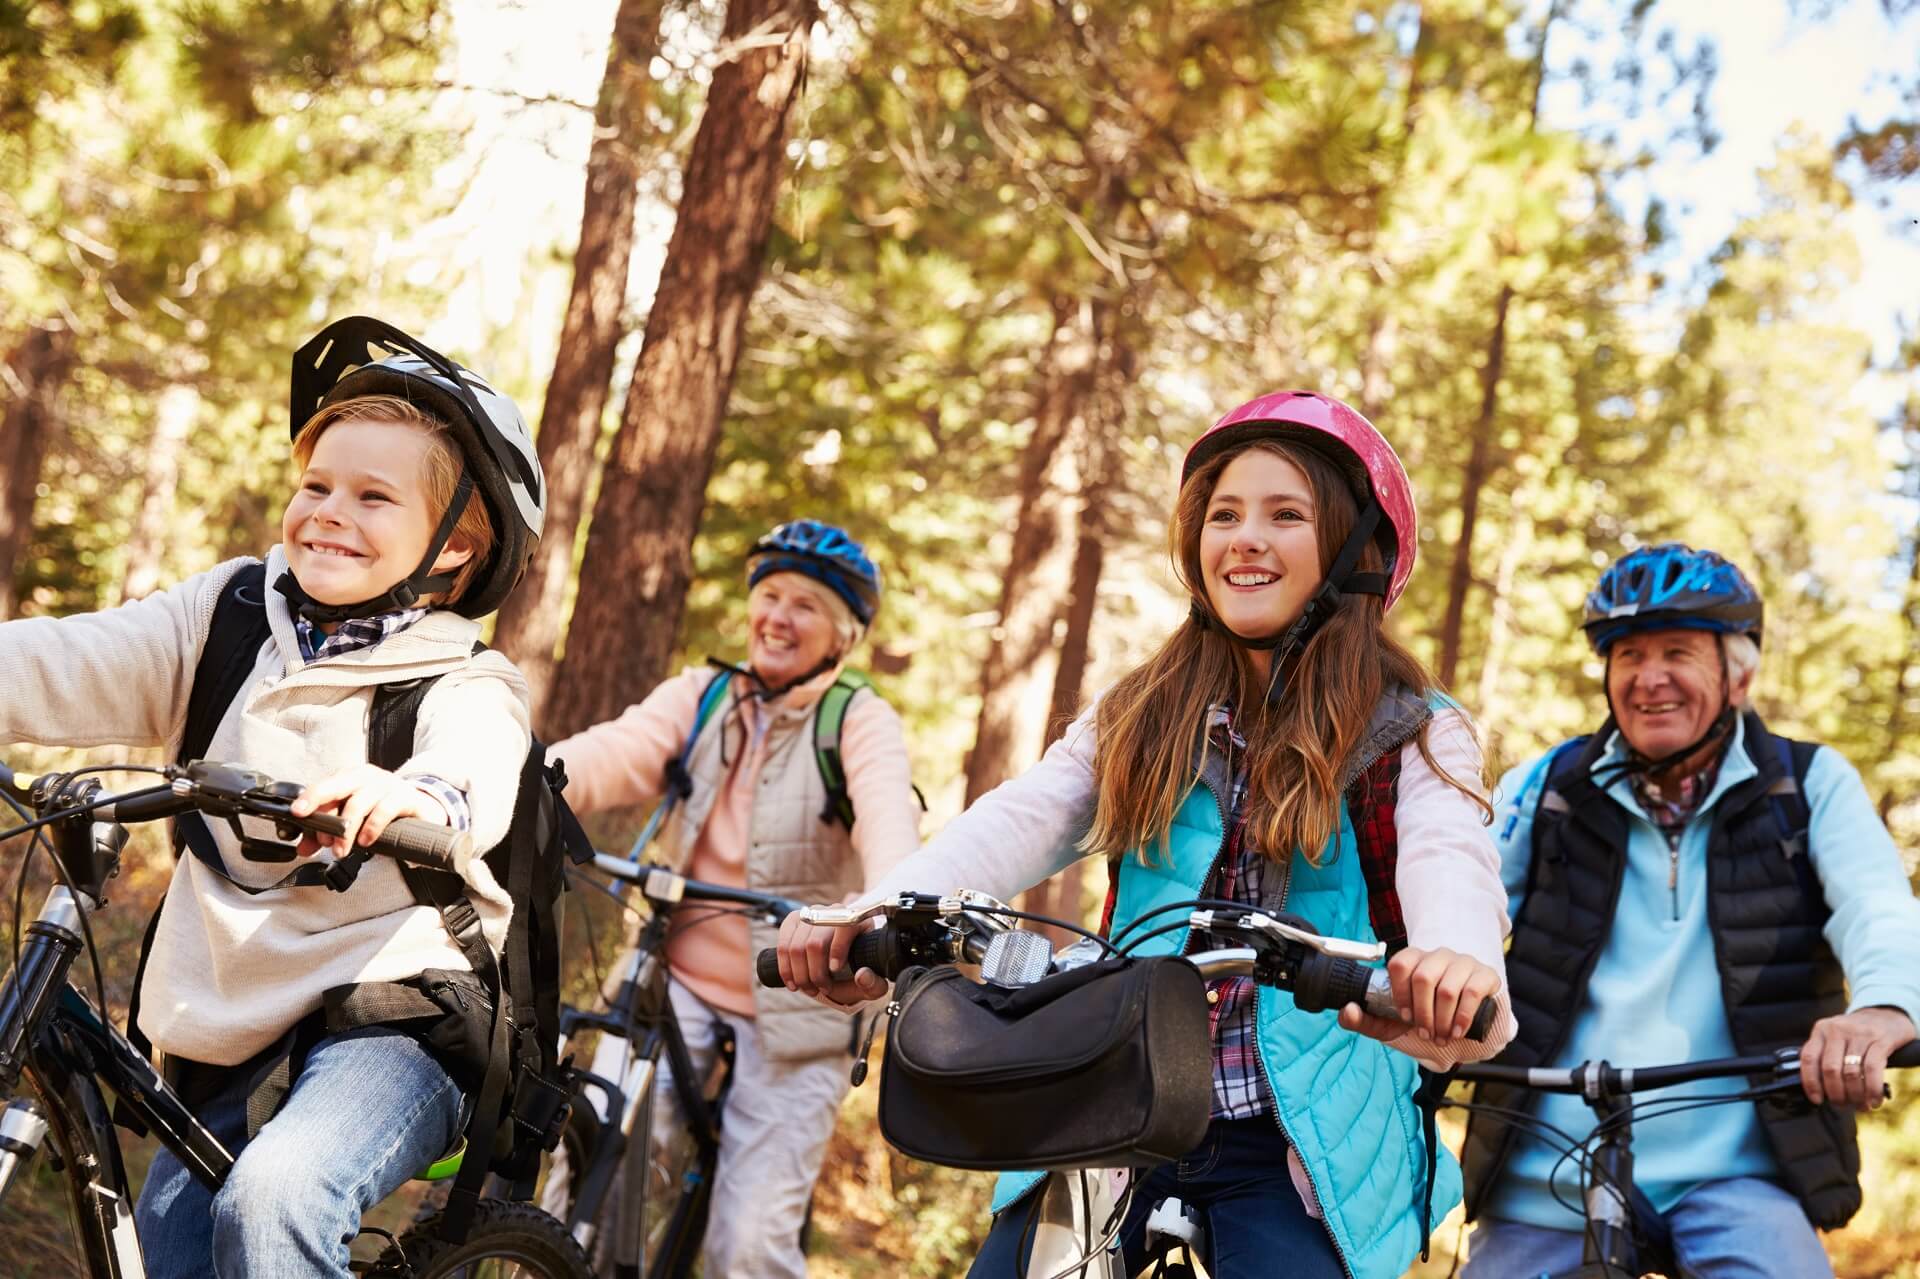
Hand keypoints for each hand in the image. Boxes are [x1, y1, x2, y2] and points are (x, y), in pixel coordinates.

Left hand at [289, 765, 450, 856]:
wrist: (423, 808)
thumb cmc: (382, 811)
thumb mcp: (352, 821)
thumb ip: (326, 833)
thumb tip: (303, 848)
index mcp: (350, 778)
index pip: (325, 785)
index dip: (310, 800)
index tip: (298, 814)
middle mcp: (367, 777)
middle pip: (338, 784)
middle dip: (319, 800)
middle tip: (307, 819)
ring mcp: (387, 785)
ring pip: (360, 801)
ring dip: (346, 829)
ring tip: (340, 850)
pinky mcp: (405, 797)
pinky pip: (385, 809)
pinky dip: (372, 827)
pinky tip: (366, 841)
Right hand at [774, 908, 885, 1008]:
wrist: (843, 962)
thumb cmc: (858, 971)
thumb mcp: (872, 983)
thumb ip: (873, 984)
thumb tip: (862, 975)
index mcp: (859, 920)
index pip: (846, 926)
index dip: (838, 949)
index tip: (835, 970)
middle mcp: (834, 911)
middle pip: (816, 941)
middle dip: (815, 972)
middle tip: (821, 988)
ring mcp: (812, 914)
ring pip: (797, 946)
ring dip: (800, 974)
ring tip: (808, 988)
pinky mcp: (793, 920)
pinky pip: (783, 945)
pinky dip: (786, 968)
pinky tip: (793, 982)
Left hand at [1338, 946, 1499, 1043]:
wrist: (1465, 1033)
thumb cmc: (1426, 1022)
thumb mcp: (1392, 1025)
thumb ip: (1364, 1020)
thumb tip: (1347, 1010)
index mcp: (1414, 960)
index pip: (1400, 963)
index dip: (1400, 992)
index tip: (1404, 1015)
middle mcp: (1438, 955)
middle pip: (1423, 977)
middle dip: (1423, 1012)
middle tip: (1425, 1033)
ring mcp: (1464, 963)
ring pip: (1448, 988)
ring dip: (1442, 1020)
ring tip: (1441, 1036)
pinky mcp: (1486, 975)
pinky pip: (1473, 991)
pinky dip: (1462, 1017)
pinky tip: (1457, 1031)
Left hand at [1800, 1006, 1915, 1110]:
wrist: (1887, 1014)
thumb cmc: (1857, 1032)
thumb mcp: (1834, 1036)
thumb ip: (1824, 1054)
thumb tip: (1817, 1089)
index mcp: (1821, 1030)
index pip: (1808, 1058)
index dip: (1810, 1082)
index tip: (1816, 1099)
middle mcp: (1837, 1030)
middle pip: (1830, 1069)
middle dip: (1835, 1094)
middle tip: (1842, 1105)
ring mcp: (1859, 1034)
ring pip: (1851, 1072)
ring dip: (1855, 1096)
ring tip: (1860, 1106)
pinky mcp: (1881, 1040)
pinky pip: (1872, 1070)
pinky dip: (1872, 1090)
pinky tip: (1874, 1100)